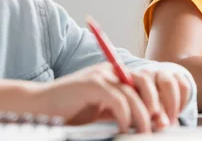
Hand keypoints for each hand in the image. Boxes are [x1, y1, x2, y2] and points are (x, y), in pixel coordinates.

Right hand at [36, 63, 189, 132]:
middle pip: (145, 81)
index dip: (158, 101)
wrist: (38, 106)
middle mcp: (110, 71)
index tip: (163, 121)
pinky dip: (125, 115)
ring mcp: (100, 75)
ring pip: (133, 92)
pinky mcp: (90, 84)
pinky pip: (117, 99)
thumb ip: (124, 113)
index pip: (145, 82)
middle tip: (159, 125)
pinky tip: (122, 127)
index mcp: (115, 75)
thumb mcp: (103, 112)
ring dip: (142, 115)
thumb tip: (152, 123)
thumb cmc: (70, 112)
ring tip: (143, 131)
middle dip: (156, 105)